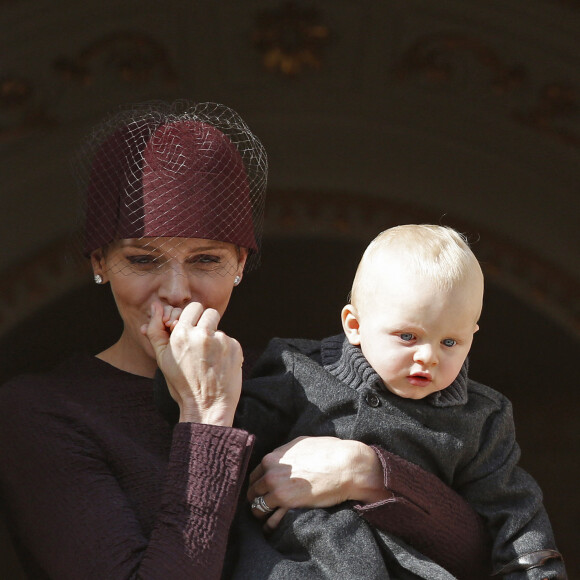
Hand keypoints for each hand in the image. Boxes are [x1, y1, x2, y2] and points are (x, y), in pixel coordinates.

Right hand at [144, 301, 242, 425]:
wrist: (207, 408)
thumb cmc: (182, 384)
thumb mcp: (162, 359)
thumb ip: (156, 331)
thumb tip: (155, 305)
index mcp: (182, 334)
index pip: (193, 308)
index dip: (193, 318)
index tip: (193, 330)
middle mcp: (202, 334)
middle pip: (210, 313)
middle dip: (207, 324)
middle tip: (202, 343)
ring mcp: (221, 341)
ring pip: (220, 329)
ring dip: (216, 339)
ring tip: (209, 359)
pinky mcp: (235, 348)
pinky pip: (230, 341)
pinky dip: (226, 351)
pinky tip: (219, 366)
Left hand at [247, 436, 389, 529]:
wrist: (346, 465)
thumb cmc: (329, 451)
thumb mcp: (302, 443)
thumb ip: (286, 452)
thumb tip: (283, 456)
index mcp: (273, 457)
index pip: (254, 474)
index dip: (257, 484)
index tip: (261, 490)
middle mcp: (271, 472)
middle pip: (253, 491)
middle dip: (256, 498)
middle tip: (262, 505)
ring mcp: (278, 489)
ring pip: (257, 507)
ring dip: (261, 513)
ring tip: (266, 518)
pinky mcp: (288, 504)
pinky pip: (270, 520)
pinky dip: (269, 526)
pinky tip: (272, 528)